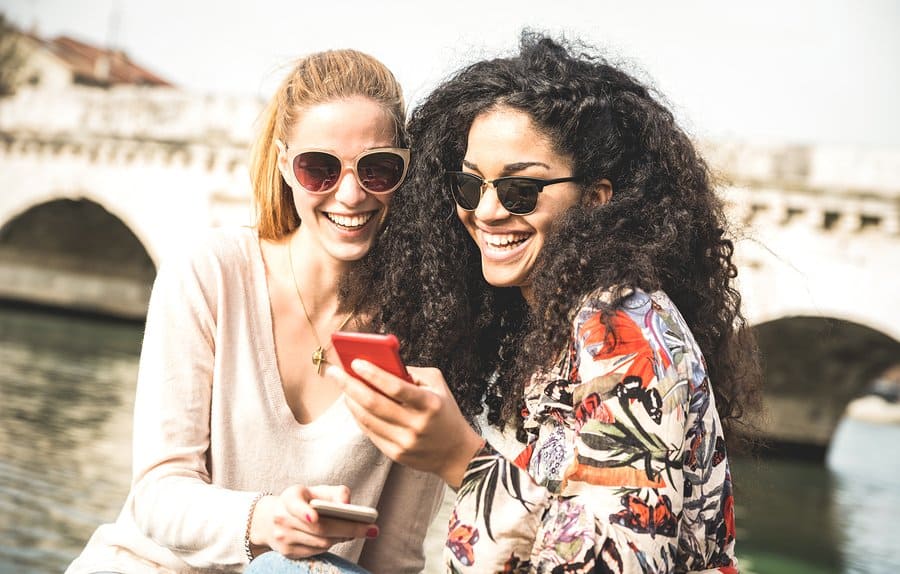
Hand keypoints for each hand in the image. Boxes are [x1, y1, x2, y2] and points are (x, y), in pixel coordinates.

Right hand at [248, 484, 377, 558]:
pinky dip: (331, 545)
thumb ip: (336, 493)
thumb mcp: (318, 491)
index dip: (304, 513)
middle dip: (348, 529)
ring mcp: (283, 538)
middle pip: (318, 529)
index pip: (295, 506)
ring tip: (358, 532)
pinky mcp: (288, 553)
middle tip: (370, 529)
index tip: (315, 517)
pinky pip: (316, 551)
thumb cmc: (304, 501)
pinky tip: (341, 538)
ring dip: (342, 538)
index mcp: (288, 499)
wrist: (274, 518)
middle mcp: (282, 519)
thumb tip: (348, 504)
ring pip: (320, 543)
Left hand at [326, 361, 484, 487]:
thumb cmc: (444, 411)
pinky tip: (352, 403)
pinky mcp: (396, 454)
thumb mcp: (436, 384)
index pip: (396, 387)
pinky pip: (369, 432)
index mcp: (430, 404)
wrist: (455, 452)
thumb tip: (378, 363)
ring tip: (342, 386)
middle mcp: (417, 425)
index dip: (373, 374)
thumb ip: (410, 372)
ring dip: (350, 400)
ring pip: (367, 419)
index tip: (355, 362)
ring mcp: (405, 442)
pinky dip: (357, 416)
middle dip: (349, 385)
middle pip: (374, 403)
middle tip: (335, 372)